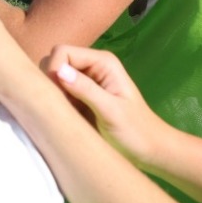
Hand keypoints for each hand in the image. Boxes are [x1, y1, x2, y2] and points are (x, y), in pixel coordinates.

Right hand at [45, 45, 171, 168]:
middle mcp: (92, 66)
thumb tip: (58, 71)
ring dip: (54, 95)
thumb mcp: (111, 111)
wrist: (150, 150)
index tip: (59, 96)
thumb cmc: (136, 131)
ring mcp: (85, 82)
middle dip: (52, 82)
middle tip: (65, 107)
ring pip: (54, 78)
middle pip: (55, 62)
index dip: (54, 70)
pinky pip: (59, 93)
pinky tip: (70, 118)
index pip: (62, 52)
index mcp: (102, 62)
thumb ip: (85, 89)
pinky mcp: (81, 97)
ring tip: (69, 114)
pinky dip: (58, 103)